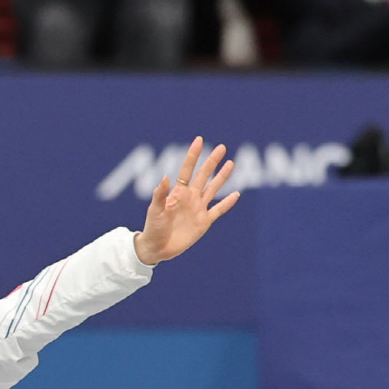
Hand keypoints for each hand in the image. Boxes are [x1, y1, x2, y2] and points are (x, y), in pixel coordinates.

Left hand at [134, 137, 238, 266]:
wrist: (157, 248)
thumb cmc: (153, 228)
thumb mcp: (155, 210)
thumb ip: (160, 195)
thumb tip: (165, 177)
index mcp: (178, 192)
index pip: (187, 170)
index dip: (193, 156)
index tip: (199, 140)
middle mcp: (190, 198)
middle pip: (204, 176)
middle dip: (212, 162)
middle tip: (222, 147)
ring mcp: (198, 209)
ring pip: (213, 189)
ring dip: (222, 177)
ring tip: (231, 163)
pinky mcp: (204, 222)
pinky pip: (218, 210)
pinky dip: (227, 203)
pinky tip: (236, 194)